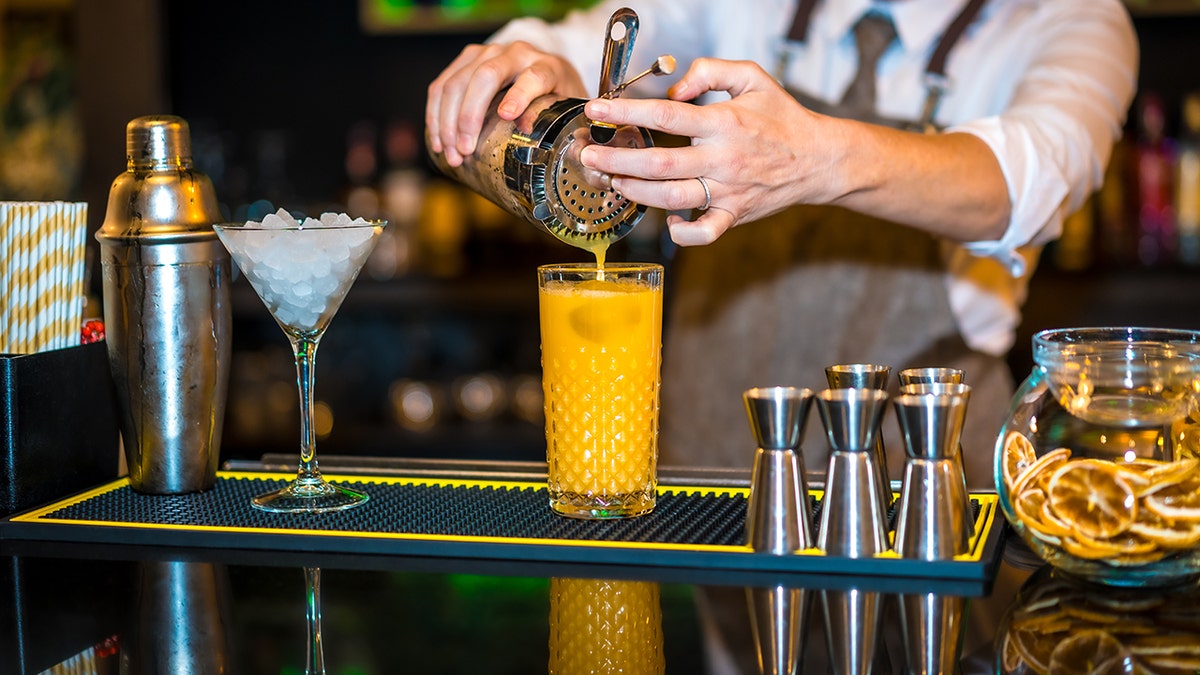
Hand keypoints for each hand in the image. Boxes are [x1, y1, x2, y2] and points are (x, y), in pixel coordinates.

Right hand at [426, 41, 587, 166]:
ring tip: (451, 154)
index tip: (507, 116)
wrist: (546, 70)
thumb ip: (561, 126)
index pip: (533, 76)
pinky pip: (441, 84)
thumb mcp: (566, 111)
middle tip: (465, 151)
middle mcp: (515, 53)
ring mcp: (487, 53)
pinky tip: (437, 139)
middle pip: (485, 77)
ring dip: (447, 122)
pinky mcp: (466, 59)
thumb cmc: (557, 96)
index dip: (519, 95)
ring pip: (456, 81)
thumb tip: (545, 152)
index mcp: (546, 66)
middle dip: (469, 117)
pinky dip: (435, 114)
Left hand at [579, 58, 839, 245]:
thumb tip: (674, 88)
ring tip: (612, 181)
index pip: (665, 118)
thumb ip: (710, 71)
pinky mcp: (734, 214)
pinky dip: (682, 233)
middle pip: (659, 164)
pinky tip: (666, 220)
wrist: (818, 158)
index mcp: (723, 122)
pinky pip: (704, 233)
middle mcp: (722, 159)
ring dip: (635, 193)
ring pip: (671, 199)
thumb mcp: (752, 77)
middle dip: (616, 161)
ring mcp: (728, 191)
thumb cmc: (781, 116)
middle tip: (589, 156)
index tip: (597, 110)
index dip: (626, 113)